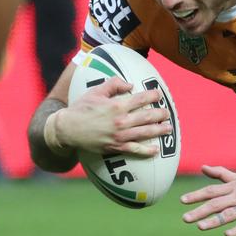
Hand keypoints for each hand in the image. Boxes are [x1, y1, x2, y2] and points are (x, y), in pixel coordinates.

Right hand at [56, 77, 171, 155]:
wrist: (67, 129)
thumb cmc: (81, 108)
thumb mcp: (96, 91)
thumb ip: (114, 84)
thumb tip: (130, 84)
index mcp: (117, 105)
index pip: (141, 99)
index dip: (152, 95)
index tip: (159, 94)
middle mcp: (120, 121)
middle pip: (147, 117)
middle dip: (160, 114)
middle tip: (167, 113)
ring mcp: (119, 136)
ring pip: (145, 133)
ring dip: (159, 131)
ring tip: (168, 128)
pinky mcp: (115, 147)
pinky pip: (134, 149)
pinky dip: (146, 151)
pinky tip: (156, 150)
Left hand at [181, 165, 235, 235]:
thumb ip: (221, 174)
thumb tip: (203, 167)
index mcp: (234, 187)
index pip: (212, 191)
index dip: (197, 195)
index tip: (182, 201)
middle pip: (217, 203)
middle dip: (200, 211)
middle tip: (185, 218)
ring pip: (230, 214)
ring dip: (215, 220)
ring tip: (200, 226)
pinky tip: (227, 234)